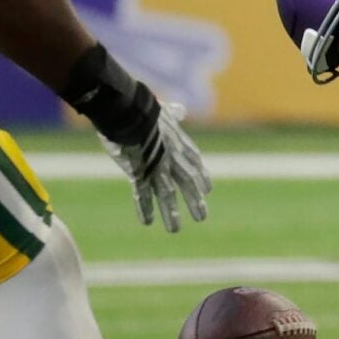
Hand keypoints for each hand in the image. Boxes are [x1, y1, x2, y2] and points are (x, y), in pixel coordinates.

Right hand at [100, 98, 211, 231]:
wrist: (131, 111)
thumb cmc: (143, 108)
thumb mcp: (164, 110)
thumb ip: (173, 113)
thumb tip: (181, 110)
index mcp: (179, 143)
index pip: (195, 163)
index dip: (202, 177)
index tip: (207, 189)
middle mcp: (173, 158)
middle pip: (188, 184)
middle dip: (194, 201)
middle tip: (201, 217)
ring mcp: (157, 168)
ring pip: (167, 195)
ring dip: (171, 213)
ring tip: (175, 230)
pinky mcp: (139, 173)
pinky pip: (143, 195)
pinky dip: (145, 209)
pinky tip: (147, 223)